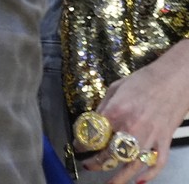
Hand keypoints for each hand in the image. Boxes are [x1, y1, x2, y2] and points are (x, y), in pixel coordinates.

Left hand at [79, 43, 188, 182]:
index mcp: (115, 113)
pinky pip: (157, 163)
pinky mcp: (164, 140)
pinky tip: (140, 181)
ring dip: (119, 178)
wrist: (173, 79)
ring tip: (109, 183)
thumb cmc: (144, 81)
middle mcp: (131, 128)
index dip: (82, 144)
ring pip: (132, 165)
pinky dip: (150, 175)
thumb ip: (103, 107)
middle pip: (110, 155)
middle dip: (96, 164)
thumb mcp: (115, 88)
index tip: (78, 146)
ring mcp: (150, 136)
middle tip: (88, 165)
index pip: (93, 136)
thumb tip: (93, 123)